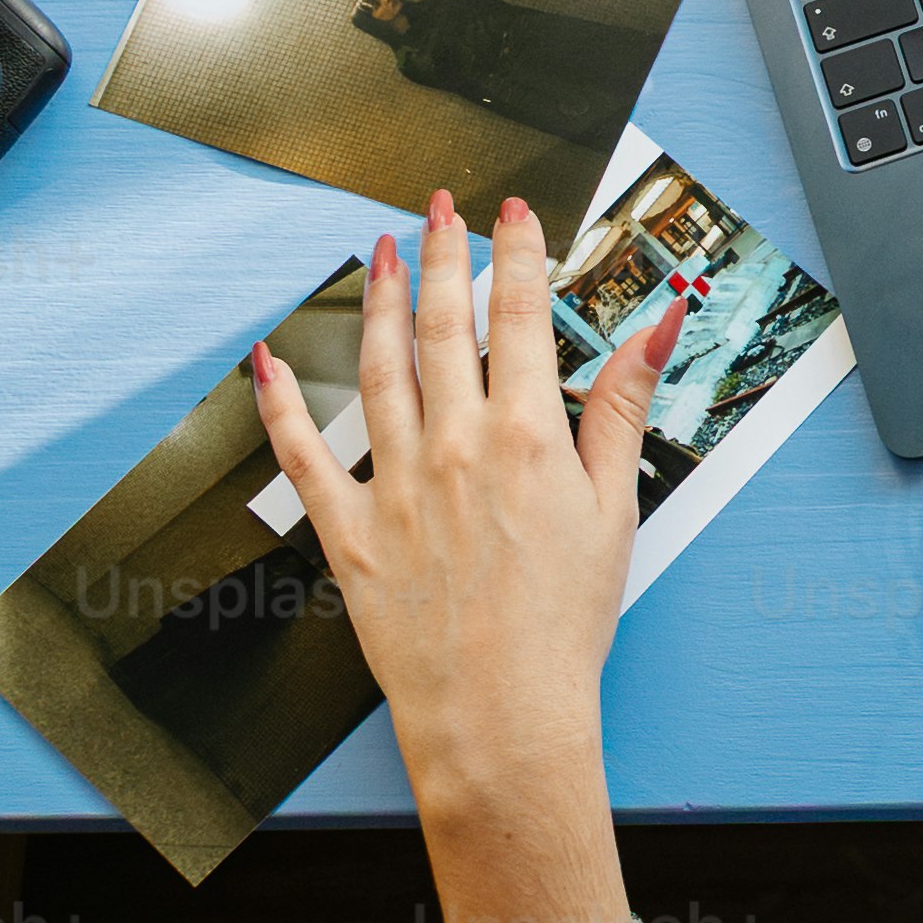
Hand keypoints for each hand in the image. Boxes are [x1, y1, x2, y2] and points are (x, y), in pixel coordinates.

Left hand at [252, 199, 665, 922]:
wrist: (502, 715)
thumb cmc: (564, 625)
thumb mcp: (615, 507)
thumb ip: (625, 406)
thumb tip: (654, 327)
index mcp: (528, 436)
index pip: (521, 315)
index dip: (516, 253)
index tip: (513, 213)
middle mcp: (455, 446)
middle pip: (444, 324)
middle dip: (442, 253)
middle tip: (438, 207)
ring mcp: (396, 485)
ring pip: (380, 367)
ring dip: (379, 301)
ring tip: (380, 252)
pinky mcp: (351, 531)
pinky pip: (304, 455)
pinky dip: (280, 404)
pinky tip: (268, 362)